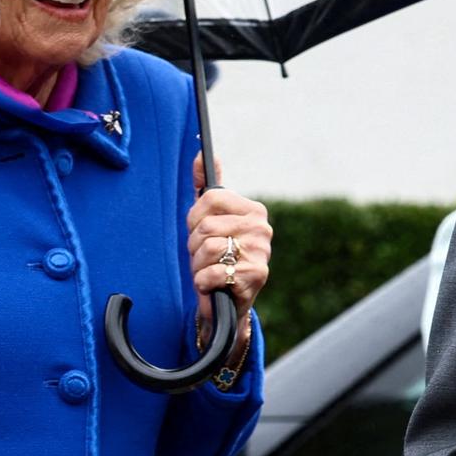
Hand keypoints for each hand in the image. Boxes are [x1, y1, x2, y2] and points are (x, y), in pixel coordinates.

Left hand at [186, 152, 270, 351]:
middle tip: (204, 258)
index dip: (193, 219)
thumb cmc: (217, 258)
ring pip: (207, 249)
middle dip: (194, 247)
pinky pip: (212, 273)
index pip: (209, 199)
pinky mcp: (255, 277)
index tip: (199, 231)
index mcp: (253, 210)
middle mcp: (262, 228)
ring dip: (198, 266)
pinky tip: (213, 285)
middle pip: (205, 226)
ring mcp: (261, 252)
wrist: (227, 302)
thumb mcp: (209, 221)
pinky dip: (203, 283)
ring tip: (209, 271)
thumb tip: (201, 153)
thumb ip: (205, 187)